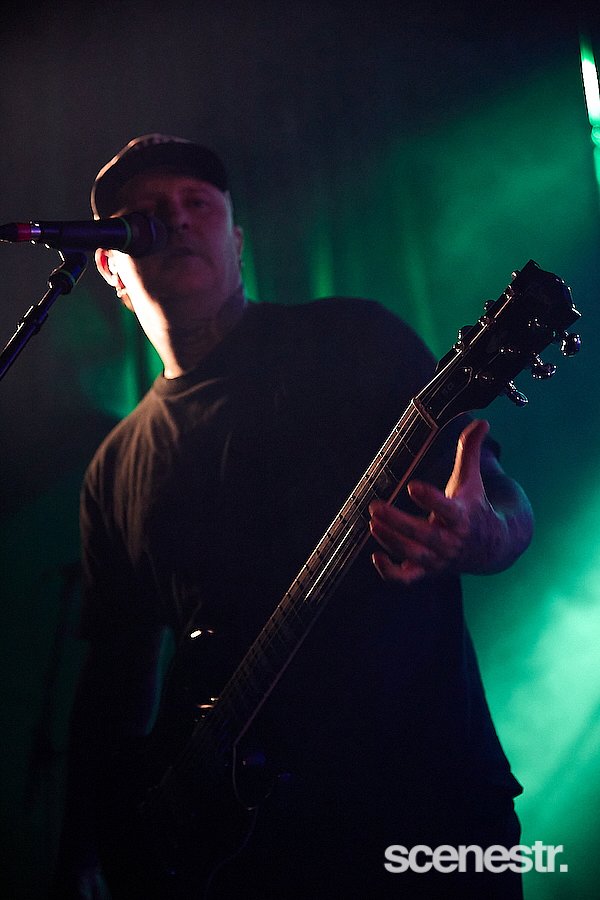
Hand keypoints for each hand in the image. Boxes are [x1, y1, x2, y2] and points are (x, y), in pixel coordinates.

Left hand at [369, 419, 511, 583]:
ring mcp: (438, 559)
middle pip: (423, 536)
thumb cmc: (475, 506)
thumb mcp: (473, 479)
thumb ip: (471, 451)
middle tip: (375, 507)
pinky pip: (407, 579)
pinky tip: (375, 557)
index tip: (413, 486)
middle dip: (398, 523)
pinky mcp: (428, 571)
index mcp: (462, 517)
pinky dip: (390, 573)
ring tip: (373, 522)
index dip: (430, 499)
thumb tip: (482, 421)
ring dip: (391, 541)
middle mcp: (451, 541)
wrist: (493, 547)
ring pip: (413, 555)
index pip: (447, 510)